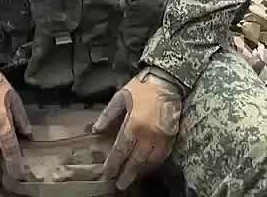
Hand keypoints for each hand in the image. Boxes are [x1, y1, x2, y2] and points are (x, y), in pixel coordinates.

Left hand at [92, 67, 184, 188]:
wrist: (168, 81)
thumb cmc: (142, 87)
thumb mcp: (121, 97)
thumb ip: (108, 115)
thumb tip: (95, 129)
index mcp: (133, 125)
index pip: (121, 150)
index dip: (114, 164)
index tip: (108, 173)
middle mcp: (148, 135)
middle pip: (136, 161)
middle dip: (127, 174)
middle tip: (120, 184)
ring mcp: (161, 137)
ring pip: (150, 161)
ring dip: (140, 171)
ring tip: (132, 177)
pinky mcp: (171, 136)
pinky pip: (162, 156)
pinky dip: (154, 163)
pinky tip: (148, 167)